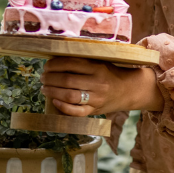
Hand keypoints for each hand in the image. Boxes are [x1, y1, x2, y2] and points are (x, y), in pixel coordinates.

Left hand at [41, 57, 162, 117]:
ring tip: (44, 89)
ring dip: (53, 92)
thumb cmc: (111, 74)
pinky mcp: (95, 110)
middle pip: (67, 79)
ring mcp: (96, 98)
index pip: (71, 63)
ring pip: (70, 95)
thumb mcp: (100, 63)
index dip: (54, 64)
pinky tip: (55, 102)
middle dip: (50, 78)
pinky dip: (63, 108)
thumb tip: (56, 60)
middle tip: (43, 77)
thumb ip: (83, 62)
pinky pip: (77, 112)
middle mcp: (97, 82)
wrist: (130, 90)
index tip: (47, 66)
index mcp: (97, 67)